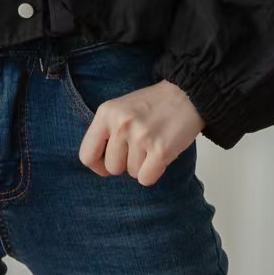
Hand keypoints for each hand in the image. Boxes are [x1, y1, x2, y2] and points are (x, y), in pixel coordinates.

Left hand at [78, 79, 204, 185]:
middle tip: (140, 147)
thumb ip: (107, 132)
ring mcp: (140, 136)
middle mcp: (121, 124)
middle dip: (125, 164)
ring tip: (153, 144)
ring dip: (143, 165)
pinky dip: (154, 172)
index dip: (98, 165)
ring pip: (132, 174)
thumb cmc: (153, 105)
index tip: (108, 164)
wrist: (186, 95)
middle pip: (112, 168)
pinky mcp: (160, 150)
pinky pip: (146, 179)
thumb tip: (99, 165)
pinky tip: (160, 154)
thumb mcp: (121, 109)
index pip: (87, 155)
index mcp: (106, 113)